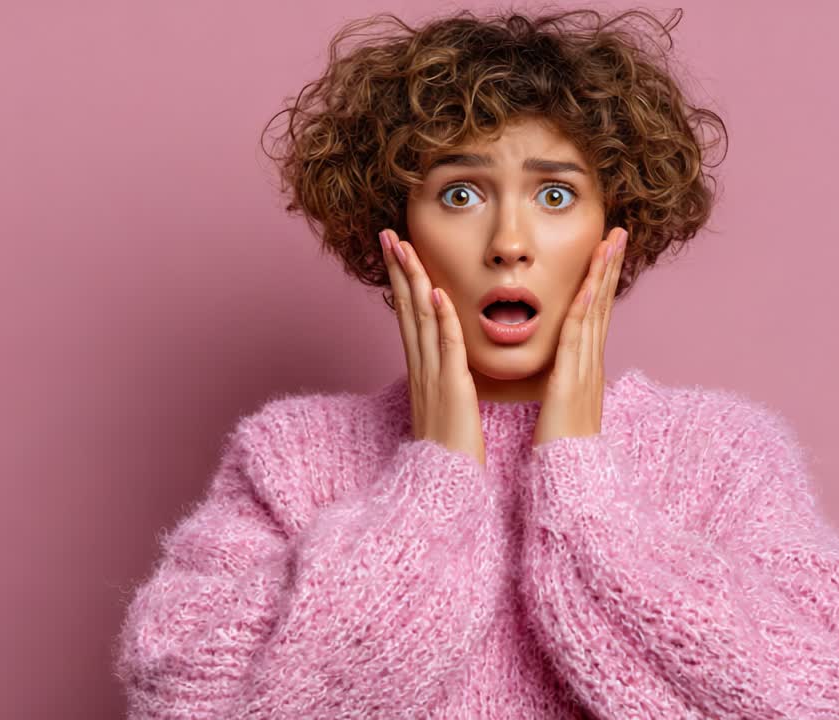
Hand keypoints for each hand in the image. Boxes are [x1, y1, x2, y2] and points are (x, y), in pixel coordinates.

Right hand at [381, 228, 486, 466]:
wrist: (442, 485)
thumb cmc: (449, 450)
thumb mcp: (444, 405)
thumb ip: (444, 379)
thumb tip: (446, 362)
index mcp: (421, 370)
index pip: (409, 316)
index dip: (403, 282)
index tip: (397, 252)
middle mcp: (420, 368)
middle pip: (406, 309)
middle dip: (398, 270)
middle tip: (388, 235)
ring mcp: (432, 377)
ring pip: (420, 320)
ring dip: (413, 281)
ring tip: (405, 248)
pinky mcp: (450, 389)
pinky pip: (445, 348)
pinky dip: (442, 319)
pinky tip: (437, 293)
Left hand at [533, 227, 627, 446]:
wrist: (569, 478)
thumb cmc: (561, 448)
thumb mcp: (564, 406)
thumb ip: (565, 383)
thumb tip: (564, 369)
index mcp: (586, 368)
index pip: (595, 315)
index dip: (602, 282)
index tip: (607, 252)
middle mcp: (590, 364)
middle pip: (602, 306)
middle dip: (611, 268)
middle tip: (619, 233)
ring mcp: (585, 371)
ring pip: (594, 314)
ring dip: (602, 276)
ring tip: (610, 243)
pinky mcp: (571, 381)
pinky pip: (577, 338)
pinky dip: (583, 308)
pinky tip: (587, 285)